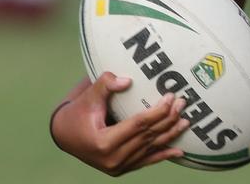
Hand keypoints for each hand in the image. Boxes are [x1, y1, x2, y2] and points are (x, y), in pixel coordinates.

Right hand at [50, 72, 189, 174]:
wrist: (64, 135)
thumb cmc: (77, 113)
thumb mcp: (88, 96)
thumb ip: (105, 84)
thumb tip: (127, 80)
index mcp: (104, 142)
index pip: (138, 125)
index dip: (157, 111)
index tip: (171, 97)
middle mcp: (112, 159)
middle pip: (147, 137)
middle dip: (167, 119)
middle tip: (182, 103)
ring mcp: (117, 166)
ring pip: (150, 149)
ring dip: (169, 135)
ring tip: (185, 121)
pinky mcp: (121, 168)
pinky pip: (146, 161)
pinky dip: (162, 155)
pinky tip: (179, 152)